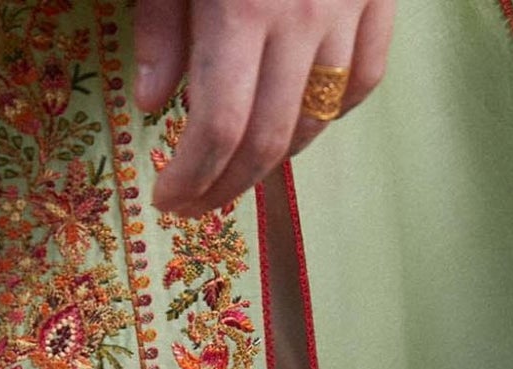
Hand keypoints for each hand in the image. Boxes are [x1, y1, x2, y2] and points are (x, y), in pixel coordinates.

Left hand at [134, 0, 395, 217]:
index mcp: (241, 8)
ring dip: (275, 161)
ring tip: (237, 170)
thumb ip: (160, 24)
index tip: (165, 199)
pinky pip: (362, 80)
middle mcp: (302, 20)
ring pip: (317, 122)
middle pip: (269, 142)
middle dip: (226, 187)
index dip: (191, 179)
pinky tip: (299, 121)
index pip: (218, 130)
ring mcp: (348, 9)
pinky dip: (331, 114)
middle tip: (194, 204)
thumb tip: (151, 104)